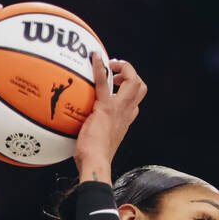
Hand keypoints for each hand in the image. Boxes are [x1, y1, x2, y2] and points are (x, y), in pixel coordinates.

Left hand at [73, 53, 146, 180]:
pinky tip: (94, 56)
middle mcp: (126, 113)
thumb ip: (95, 131)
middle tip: (115, 72)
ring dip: (123, 68)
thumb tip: (78, 128)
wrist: (95, 162)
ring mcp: (118, 109)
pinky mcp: (105, 107)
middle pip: (141, 87)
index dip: (129, 90)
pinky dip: (100, 66)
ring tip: (110, 65)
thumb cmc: (92, 158)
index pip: (135, 102)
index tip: (117, 85)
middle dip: (131, 74)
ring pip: (134, 81)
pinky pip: (104, 82)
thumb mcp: (98, 141)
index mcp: (125, 121)